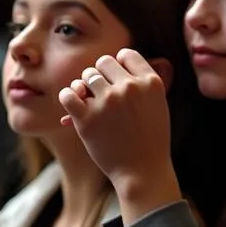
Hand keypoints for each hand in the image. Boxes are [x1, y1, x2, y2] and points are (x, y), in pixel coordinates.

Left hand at [59, 49, 180, 217]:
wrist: (143, 172)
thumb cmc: (150, 139)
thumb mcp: (158, 104)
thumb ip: (142, 81)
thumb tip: (117, 59)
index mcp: (150, 82)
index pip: (126, 54)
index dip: (120, 65)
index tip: (118, 80)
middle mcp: (130, 87)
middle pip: (104, 62)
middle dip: (101, 75)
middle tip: (103, 94)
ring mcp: (108, 102)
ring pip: (86, 76)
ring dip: (85, 88)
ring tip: (91, 104)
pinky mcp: (87, 118)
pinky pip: (67, 94)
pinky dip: (68, 98)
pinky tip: (73, 109)